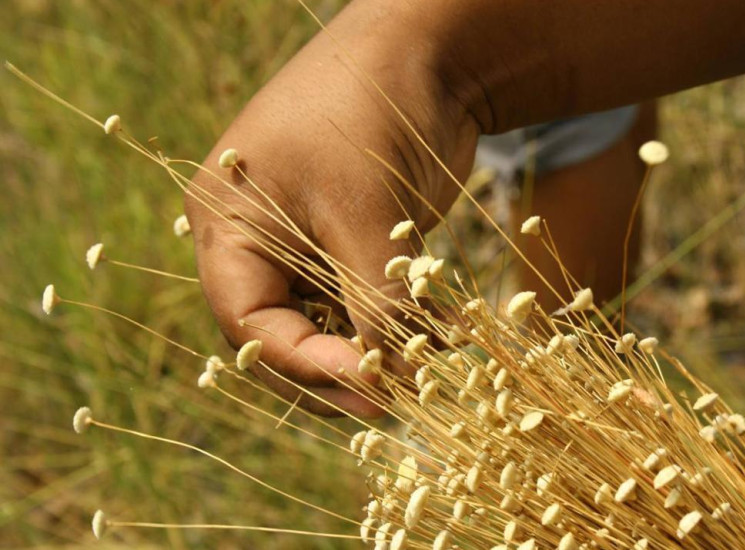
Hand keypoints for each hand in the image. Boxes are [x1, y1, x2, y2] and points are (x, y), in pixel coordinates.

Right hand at [186, 2, 478, 416]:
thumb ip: (370, 300)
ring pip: (325, 323)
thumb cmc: (372, 116)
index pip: (248, 322)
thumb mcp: (366, 214)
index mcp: (229, 224)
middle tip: (391, 404)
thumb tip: (388, 377)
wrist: (425, 54)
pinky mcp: (348, 241)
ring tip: (421, 374)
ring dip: (370, 351)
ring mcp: (303, 241)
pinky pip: (360, 300)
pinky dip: (393, 323)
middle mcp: (257, 239)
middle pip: (280, 334)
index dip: (303, 363)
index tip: (369, 385)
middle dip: (334, 372)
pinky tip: (433, 337)